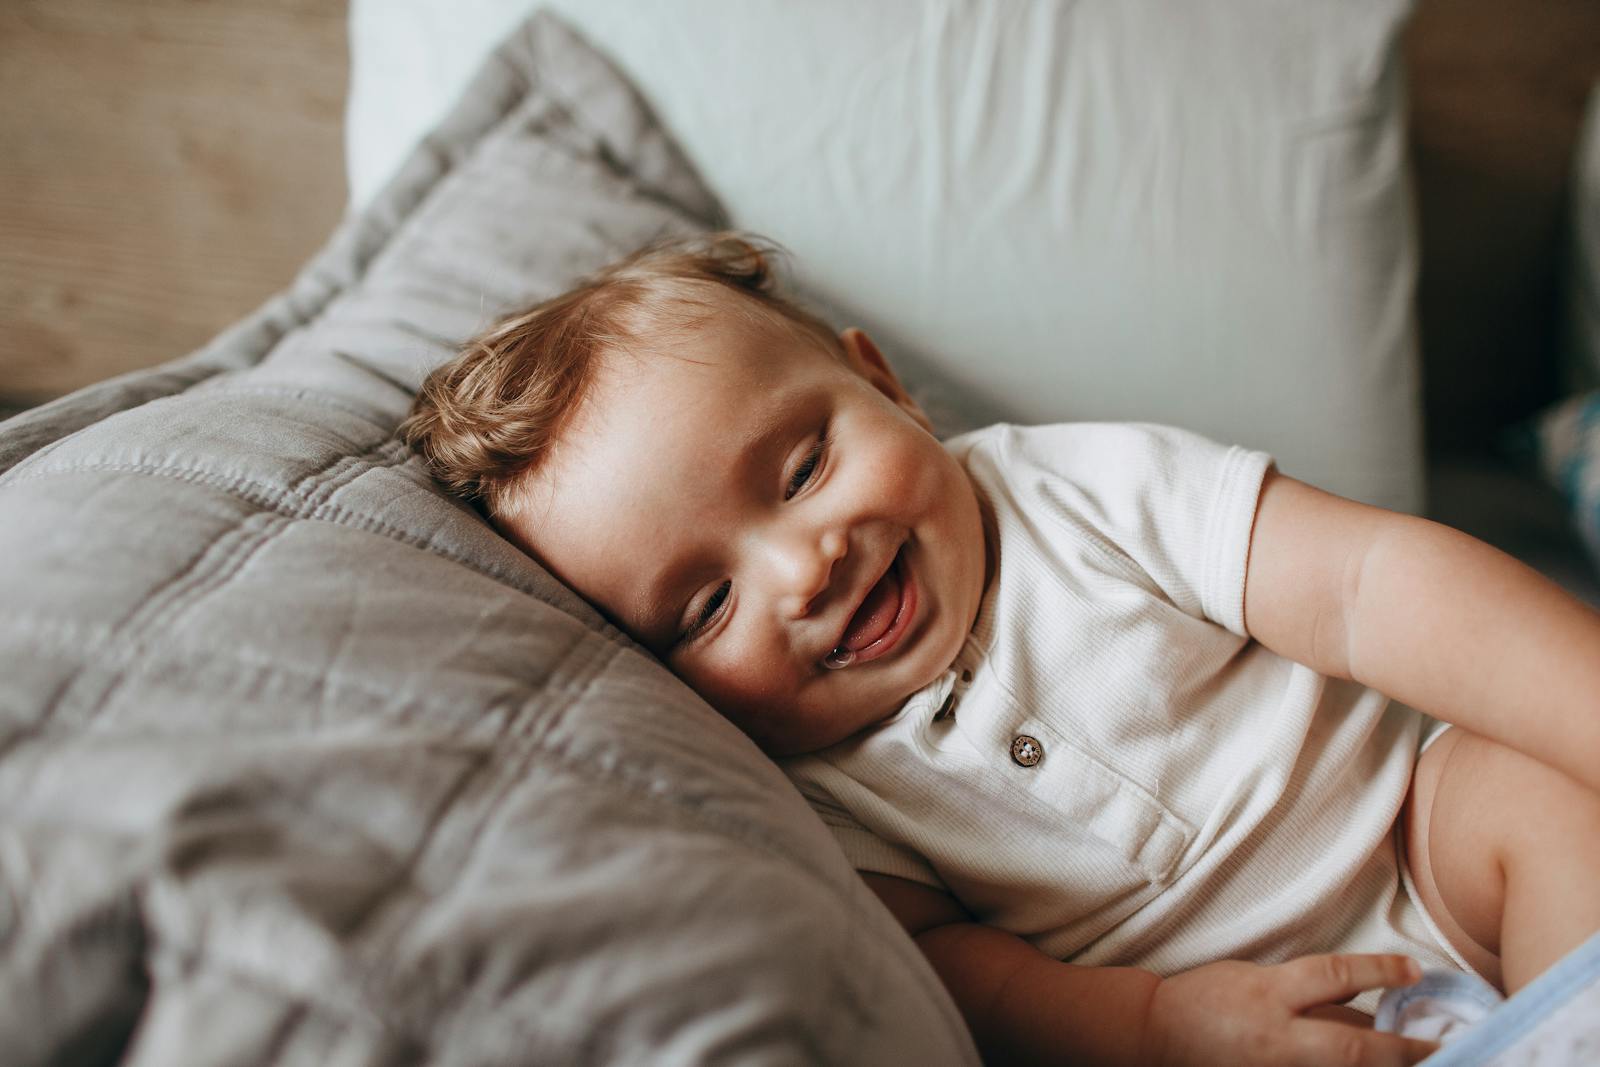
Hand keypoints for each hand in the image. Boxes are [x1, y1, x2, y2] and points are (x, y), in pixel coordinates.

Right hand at [1143, 954, 1438, 1066]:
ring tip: (1424, 1062)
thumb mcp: (1259, 979)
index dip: (1378, 970)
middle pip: (1352, 1045)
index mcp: (1269, 994)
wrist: (1156, 1036)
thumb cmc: (1208, 999)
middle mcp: (1277, 1037)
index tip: (1415, 969)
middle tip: (1445, 1047)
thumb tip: (1369, 1001)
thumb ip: (1310, 992)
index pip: (1333, 975)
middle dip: (1404, 1049)